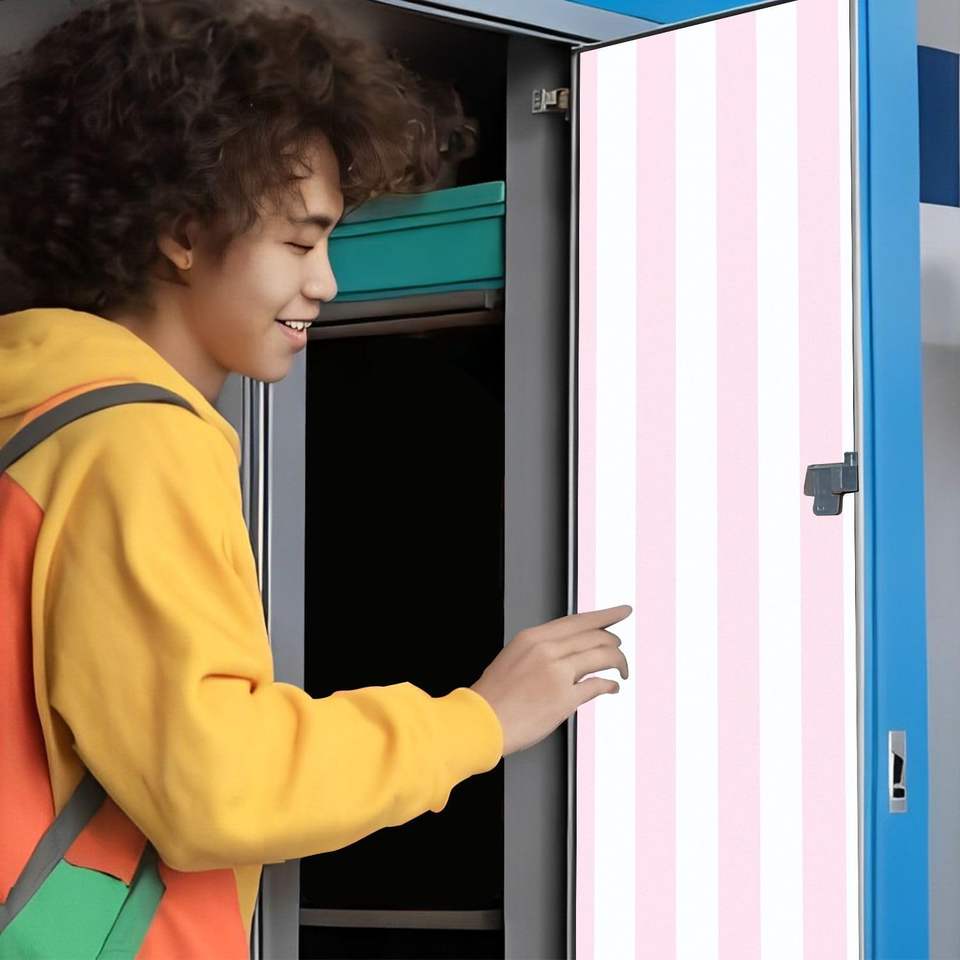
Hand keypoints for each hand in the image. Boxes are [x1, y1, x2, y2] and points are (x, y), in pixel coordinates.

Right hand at [470, 604, 631, 756]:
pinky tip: (611, 687)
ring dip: (619, 662)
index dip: (605, 615)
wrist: (481, 722)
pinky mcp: (565, 698)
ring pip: (603, 656)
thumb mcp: (514, 657)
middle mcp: (547, 650)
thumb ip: (541, 650)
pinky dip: (610, 684)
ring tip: (621, 669)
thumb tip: (567, 652)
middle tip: (619, 649)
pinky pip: (599, 685)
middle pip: (596, 636)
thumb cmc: (494, 696)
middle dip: (614, 643)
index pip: (578, 620)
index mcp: (533, 637)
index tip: (622, 611)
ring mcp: (557, 673)